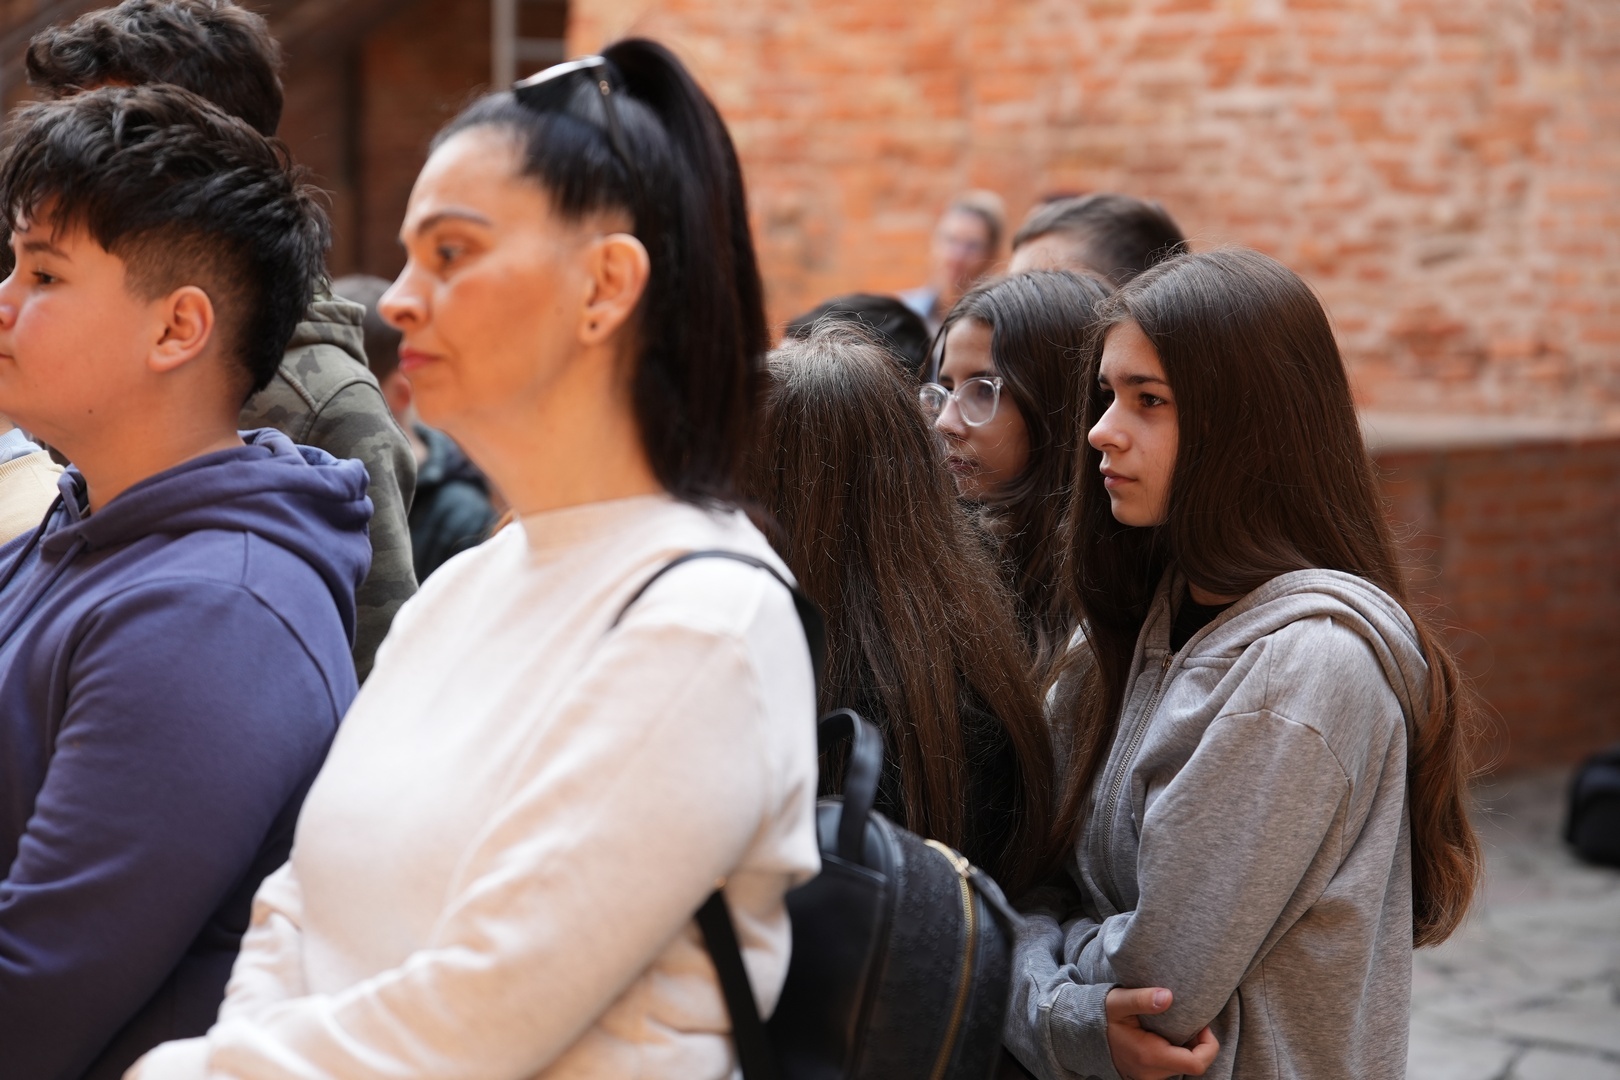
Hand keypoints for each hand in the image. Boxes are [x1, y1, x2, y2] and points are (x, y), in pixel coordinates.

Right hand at [1104, 986, 1218, 1079]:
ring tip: (1176, 1025)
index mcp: (1149, 1056)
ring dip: (1187, 1047)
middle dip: (1199, 1044)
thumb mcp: (1119, 1001)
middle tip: (1190, 1020)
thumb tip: (1168, 997)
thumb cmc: (1101, 1015)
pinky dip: (1176, 1051)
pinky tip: (1166, 1034)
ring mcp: (1148, 1077)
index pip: (1197, 1063)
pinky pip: (1172, 1067)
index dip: (1208, 1045)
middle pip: (1193, 1065)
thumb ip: (1142, 999)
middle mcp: (1151, 1073)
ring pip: (1183, 1066)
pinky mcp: (1147, 1075)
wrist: (1081, 1034)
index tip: (1201, 1024)